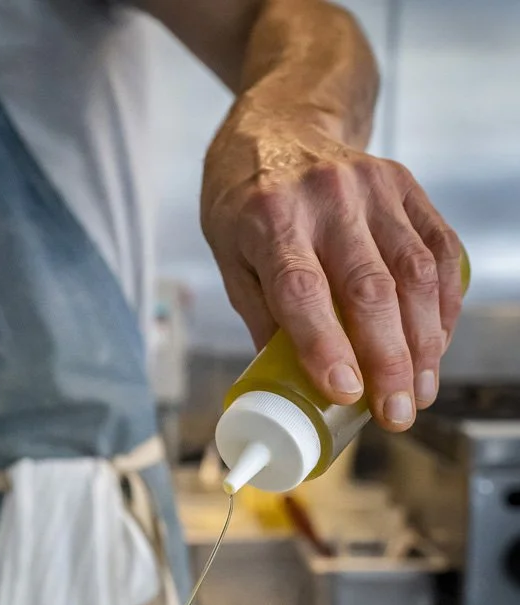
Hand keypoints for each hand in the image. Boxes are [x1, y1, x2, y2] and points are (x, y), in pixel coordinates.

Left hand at [201, 105, 464, 429]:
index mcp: (269, 219)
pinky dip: (444, 304)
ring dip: (425, 342)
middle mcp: (326, 197)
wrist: (282, 120)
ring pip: (414, 273)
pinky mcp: (406, 185)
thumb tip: (294, 389)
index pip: (302, 290)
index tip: (346, 393)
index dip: (325, 345)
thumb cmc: (246, 202)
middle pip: (370, 289)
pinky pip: (439, 250)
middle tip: (397, 414)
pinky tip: (438, 344)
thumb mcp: (231, 257)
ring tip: (421, 391)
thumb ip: (264, 318)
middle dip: (389, 362)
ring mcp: (373, 186)